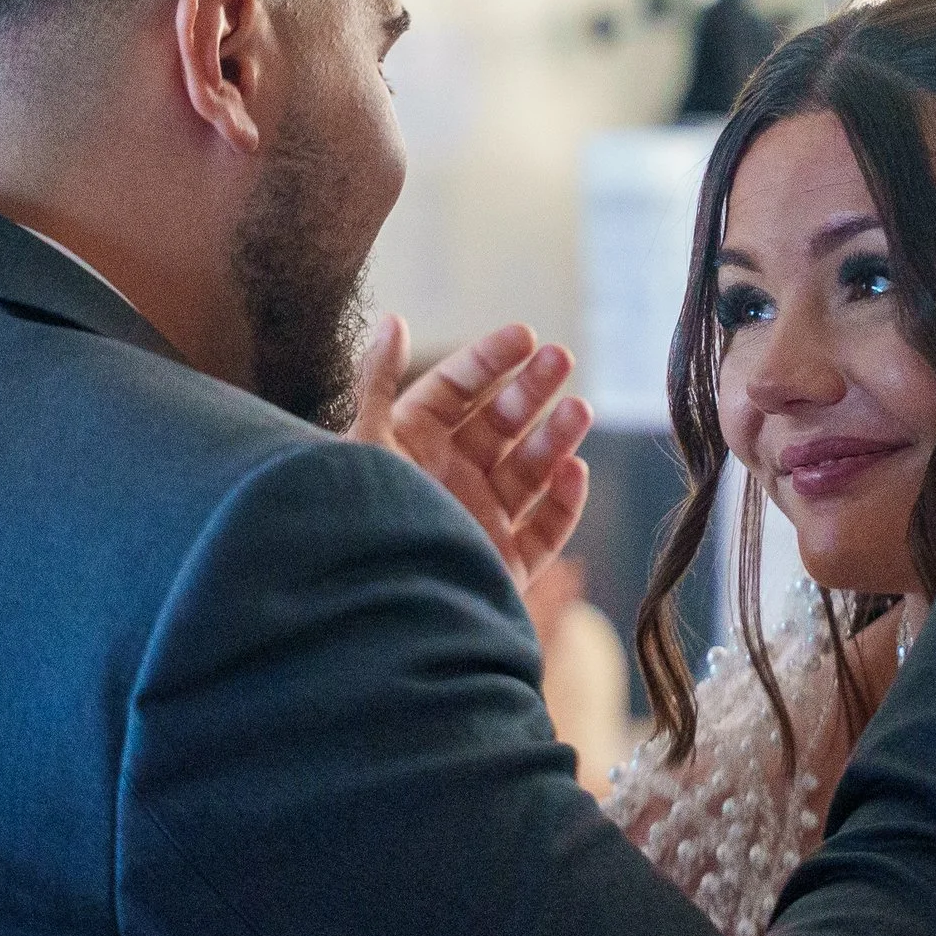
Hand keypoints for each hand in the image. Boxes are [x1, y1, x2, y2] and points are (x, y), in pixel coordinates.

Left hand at [347, 315, 592, 597]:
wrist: (365, 616)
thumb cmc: (356, 522)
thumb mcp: (363, 443)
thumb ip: (379, 382)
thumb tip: (392, 319)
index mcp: (411, 444)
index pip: (458, 389)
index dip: (491, 360)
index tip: (525, 335)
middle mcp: (449, 477)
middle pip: (501, 423)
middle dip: (532, 390)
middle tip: (562, 359)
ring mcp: (480, 518)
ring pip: (531, 470)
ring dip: (557, 437)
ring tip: (579, 409)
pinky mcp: (504, 564)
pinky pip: (545, 529)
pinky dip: (564, 502)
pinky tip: (574, 470)